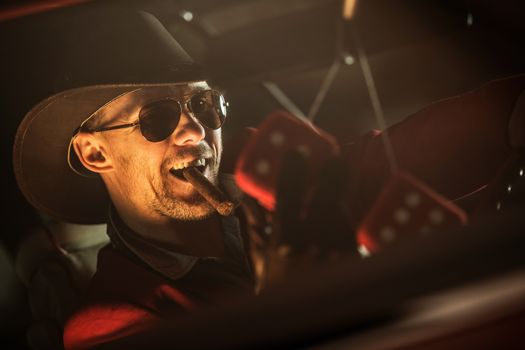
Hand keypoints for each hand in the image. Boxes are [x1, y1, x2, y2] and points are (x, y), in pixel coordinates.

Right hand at [259, 151, 356, 287]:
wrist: (300, 318)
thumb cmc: (275, 285)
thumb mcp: (258, 256)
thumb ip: (253, 223)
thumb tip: (247, 195)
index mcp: (282, 242)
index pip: (287, 198)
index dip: (292, 172)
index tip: (296, 153)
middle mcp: (310, 247)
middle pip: (325, 200)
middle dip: (332, 175)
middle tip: (336, 158)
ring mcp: (336, 255)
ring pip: (345, 215)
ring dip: (345, 197)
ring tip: (346, 181)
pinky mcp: (355, 261)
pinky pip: (356, 231)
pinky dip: (353, 218)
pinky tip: (352, 210)